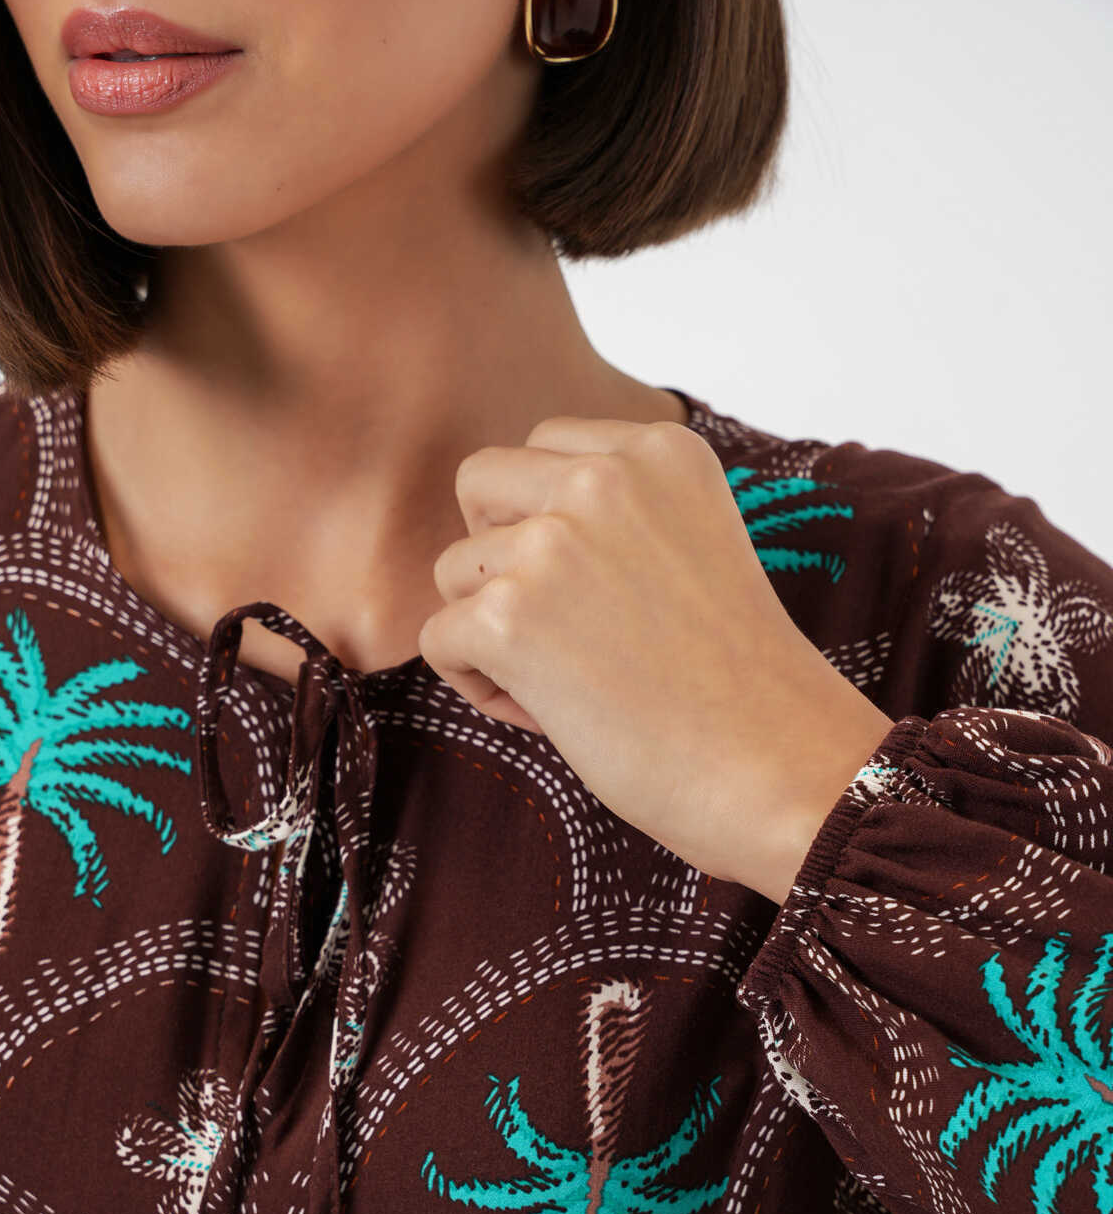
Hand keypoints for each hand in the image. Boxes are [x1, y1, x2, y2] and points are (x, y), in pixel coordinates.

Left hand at [420, 414, 893, 902]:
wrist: (776, 766)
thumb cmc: (738, 683)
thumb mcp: (692, 548)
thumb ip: (617, 516)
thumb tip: (504, 527)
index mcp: (662, 450)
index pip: (546, 447)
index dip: (548, 521)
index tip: (601, 590)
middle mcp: (605, 478)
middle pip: (480, 485)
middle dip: (497, 555)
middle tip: (559, 627)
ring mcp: (553, 543)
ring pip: (453, 570)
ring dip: (490, 630)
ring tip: (567, 684)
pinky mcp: (510, 617)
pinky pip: (438, 639)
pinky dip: (477, 686)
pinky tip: (548, 714)